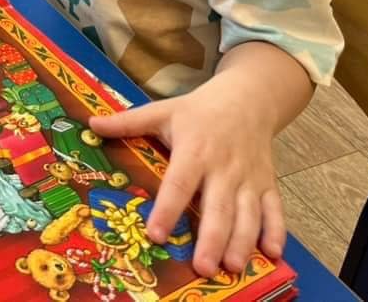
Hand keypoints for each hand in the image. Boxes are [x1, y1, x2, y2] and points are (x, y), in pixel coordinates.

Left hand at [88, 79, 284, 277]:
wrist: (247, 98)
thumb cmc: (198, 110)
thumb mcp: (162, 111)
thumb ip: (128, 122)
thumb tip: (91, 124)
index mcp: (194, 150)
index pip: (179, 183)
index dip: (167, 209)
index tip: (155, 234)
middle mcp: (223, 167)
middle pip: (217, 207)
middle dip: (211, 238)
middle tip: (202, 267)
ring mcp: (249, 177)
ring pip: (247, 214)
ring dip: (241, 242)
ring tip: (231, 267)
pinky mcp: (267, 183)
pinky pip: (275, 210)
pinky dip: (276, 231)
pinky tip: (273, 254)